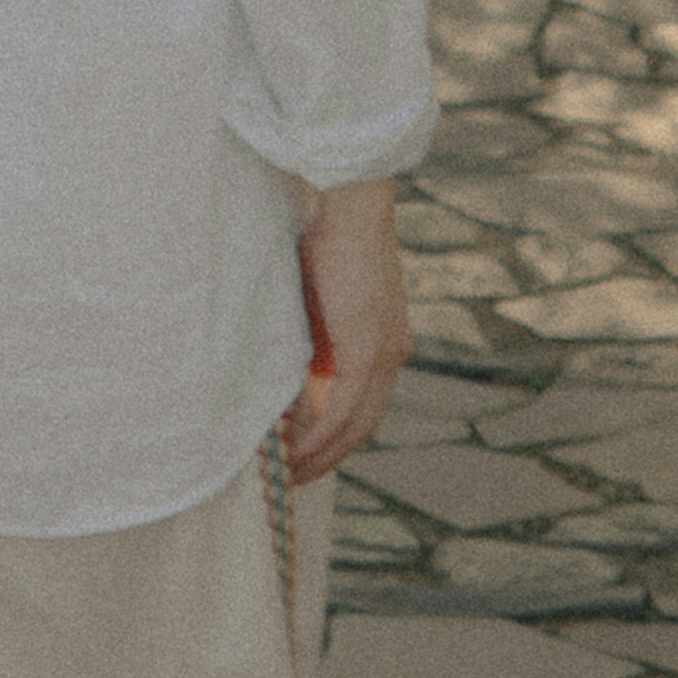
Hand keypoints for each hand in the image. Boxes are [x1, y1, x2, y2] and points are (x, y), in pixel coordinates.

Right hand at [282, 174, 408, 485]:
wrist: (346, 200)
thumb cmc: (324, 233)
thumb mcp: (317, 297)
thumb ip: (310, 334)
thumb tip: (284, 369)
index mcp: (386, 338)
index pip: (364, 404)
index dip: (335, 436)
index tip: (303, 454)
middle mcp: (393, 351)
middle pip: (364, 424)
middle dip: (329, 456)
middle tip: (293, 477)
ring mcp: (385, 352)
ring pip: (357, 424)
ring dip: (322, 453)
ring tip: (288, 473)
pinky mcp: (368, 348)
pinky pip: (344, 408)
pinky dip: (319, 434)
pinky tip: (294, 449)